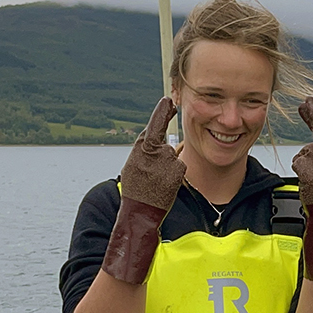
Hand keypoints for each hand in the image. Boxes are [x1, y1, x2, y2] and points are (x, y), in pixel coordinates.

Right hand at [120, 97, 185, 212]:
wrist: (140, 211)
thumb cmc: (135, 190)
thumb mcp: (133, 165)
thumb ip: (144, 150)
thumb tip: (156, 136)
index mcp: (140, 147)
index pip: (154, 124)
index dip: (162, 112)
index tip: (169, 101)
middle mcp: (154, 149)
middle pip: (164, 140)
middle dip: (164, 132)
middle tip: (165, 125)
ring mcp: (168, 159)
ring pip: (172, 157)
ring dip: (166, 167)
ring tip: (155, 182)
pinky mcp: (179, 169)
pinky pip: (178, 167)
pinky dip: (173, 176)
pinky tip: (164, 186)